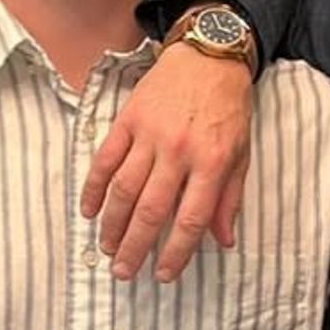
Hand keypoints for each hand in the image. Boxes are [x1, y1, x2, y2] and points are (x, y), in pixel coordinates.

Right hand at [81, 45, 252, 282]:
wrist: (208, 55)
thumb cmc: (228, 107)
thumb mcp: (241, 153)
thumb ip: (230, 198)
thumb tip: (224, 240)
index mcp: (211, 162)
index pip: (191, 218)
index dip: (176, 252)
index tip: (163, 274)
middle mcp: (178, 151)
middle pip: (151, 210)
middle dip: (135, 247)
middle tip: (123, 272)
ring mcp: (149, 135)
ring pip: (124, 190)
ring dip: (112, 224)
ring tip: (106, 248)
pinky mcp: (128, 120)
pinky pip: (105, 160)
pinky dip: (93, 188)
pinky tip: (88, 211)